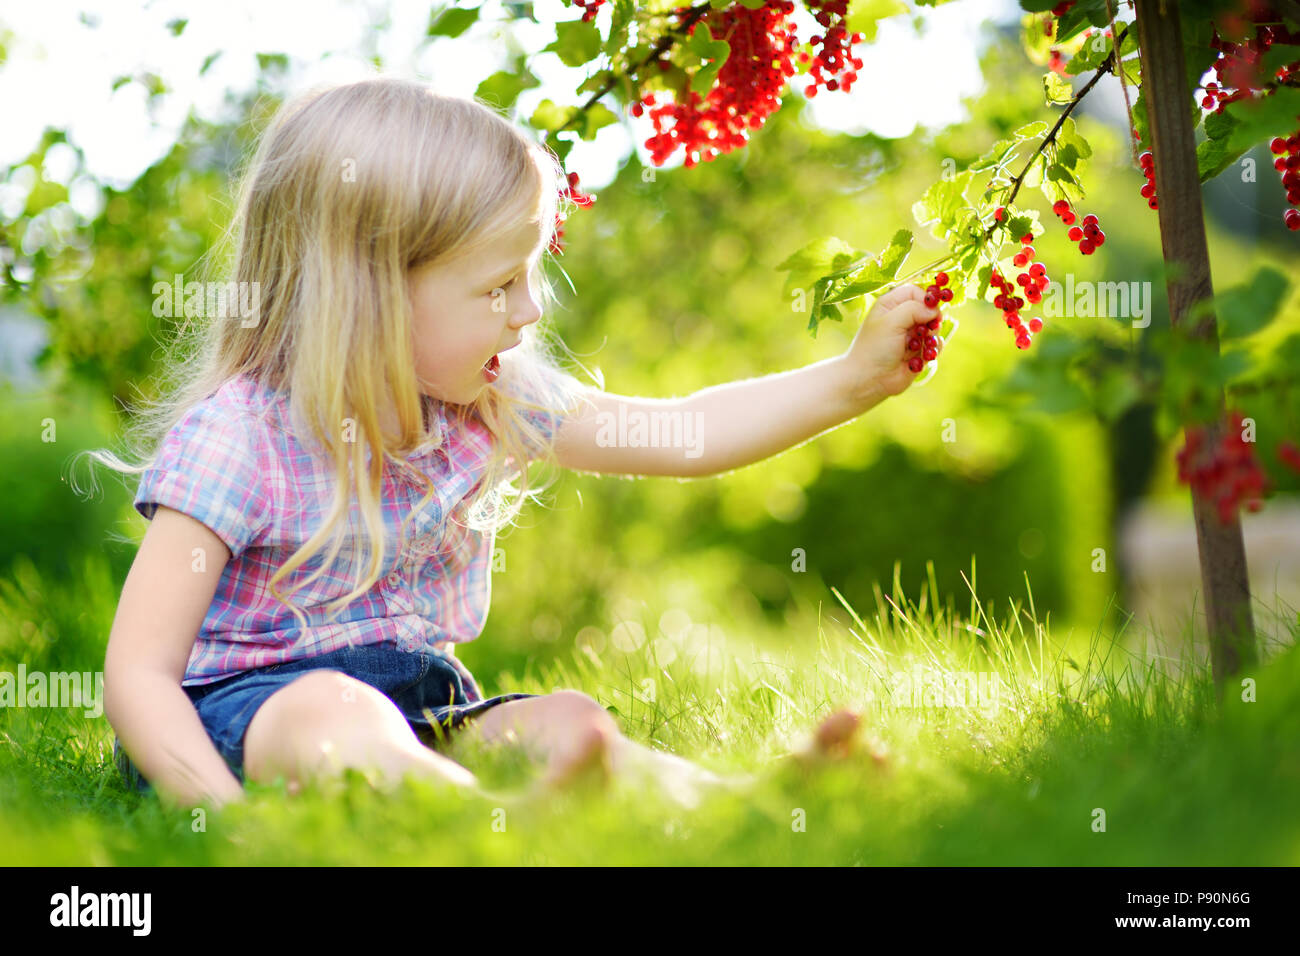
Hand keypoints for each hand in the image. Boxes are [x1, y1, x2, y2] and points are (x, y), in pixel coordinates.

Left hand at [841, 283, 945, 404]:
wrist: (869, 380)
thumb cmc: (874, 349)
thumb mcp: (890, 322)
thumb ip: (913, 309)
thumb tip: (934, 309)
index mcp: (890, 305)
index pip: (916, 291)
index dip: (926, 298)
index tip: (932, 309)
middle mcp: (902, 317)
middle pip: (929, 309)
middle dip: (930, 320)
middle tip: (925, 330)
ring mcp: (911, 335)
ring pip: (934, 328)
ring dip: (930, 337)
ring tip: (915, 348)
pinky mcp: (919, 351)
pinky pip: (936, 345)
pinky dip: (931, 350)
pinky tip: (920, 358)